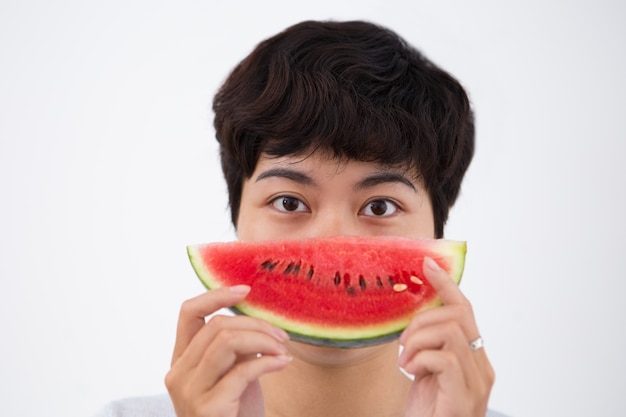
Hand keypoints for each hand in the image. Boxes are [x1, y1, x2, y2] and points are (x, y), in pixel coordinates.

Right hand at [164, 285, 290, 416]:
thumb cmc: (236, 413)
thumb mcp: (232, 373)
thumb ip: (234, 348)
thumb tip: (256, 319)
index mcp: (181, 360)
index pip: (188, 313)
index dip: (216, 295)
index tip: (245, 290)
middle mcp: (178, 374)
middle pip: (216, 325)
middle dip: (255, 324)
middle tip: (281, 336)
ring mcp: (189, 392)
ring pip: (225, 341)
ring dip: (262, 340)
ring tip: (283, 350)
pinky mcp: (207, 408)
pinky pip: (241, 371)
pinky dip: (268, 362)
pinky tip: (282, 364)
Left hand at [398, 257, 494, 416]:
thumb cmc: (428, 412)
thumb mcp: (426, 371)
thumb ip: (430, 346)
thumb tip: (415, 317)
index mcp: (474, 358)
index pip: (465, 310)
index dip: (446, 284)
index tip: (427, 264)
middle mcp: (482, 368)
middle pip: (458, 315)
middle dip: (422, 320)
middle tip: (404, 343)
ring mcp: (477, 384)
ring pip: (450, 331)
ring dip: (418, 341)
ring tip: (406, 362)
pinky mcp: (464, 397)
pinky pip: (444, 357)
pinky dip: (420, 359)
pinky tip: (411, 373)